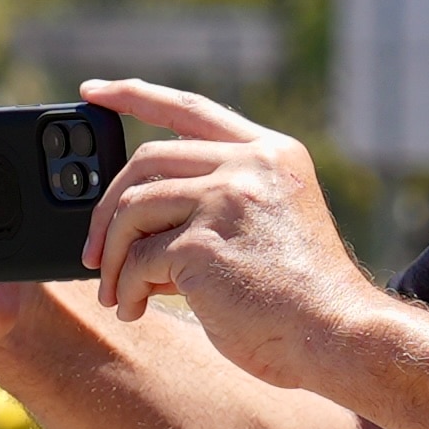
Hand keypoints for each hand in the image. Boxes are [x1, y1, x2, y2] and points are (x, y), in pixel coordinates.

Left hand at [77, 79, 379, 390]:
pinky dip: (125, 287)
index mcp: (271, 154)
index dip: (135, 96)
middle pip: (145, 159)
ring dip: (110, 255)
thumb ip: (211, 209)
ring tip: (114, 291)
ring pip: (132, 207)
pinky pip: (137, 258)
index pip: (190, 110)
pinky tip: (134, 308)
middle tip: (92, 252)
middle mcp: (250, 165)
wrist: (337, 336)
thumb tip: (130, 226)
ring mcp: (227, 199)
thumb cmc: (300, 299)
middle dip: (106, 208)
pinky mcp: (203, 243)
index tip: (94, 92)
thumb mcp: (266, 228)